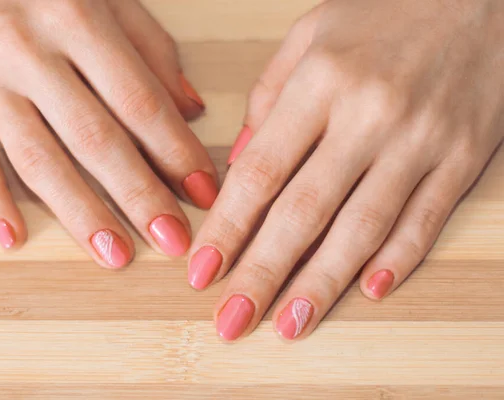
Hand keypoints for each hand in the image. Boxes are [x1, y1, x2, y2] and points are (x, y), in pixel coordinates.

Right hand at [0, 0, 217, 266]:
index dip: (176, 151)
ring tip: (114, 255)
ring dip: (79, 213)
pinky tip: (13, 239)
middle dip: (138, 195)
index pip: (138, 100)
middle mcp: (28, 52)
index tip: (204, 192)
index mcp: (77, 18)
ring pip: (38, 158)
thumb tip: (193, 109)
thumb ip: (149, 48)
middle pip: (94, 138)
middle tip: (171, 240)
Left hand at [189, 0, 503, 340]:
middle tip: (232, 319)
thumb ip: (266, 97)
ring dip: (322, 283)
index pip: (260, 172)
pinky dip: (398, 258)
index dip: (227, 228)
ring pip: (363, 227)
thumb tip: (237, 164)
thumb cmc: (385, 13)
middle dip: (262, 273)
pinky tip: (367, 291)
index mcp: (320, 82)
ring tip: (290, 324)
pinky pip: (427, 218)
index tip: (202, 271)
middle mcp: (368, 115)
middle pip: (304, 211)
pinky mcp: (463, 156)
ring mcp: (420, 139)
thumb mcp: (311, 35)